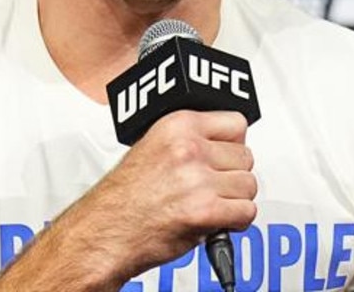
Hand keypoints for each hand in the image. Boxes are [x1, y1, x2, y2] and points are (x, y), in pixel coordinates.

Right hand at [74, 109, 258, 283]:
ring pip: (248, 185)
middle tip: (213, 186)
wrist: (105, 230)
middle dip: (233, 174)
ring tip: (211, 203)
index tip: (226, 155)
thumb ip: (190, 139)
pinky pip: (246, 212)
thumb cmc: (124, 196)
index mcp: (177, 125)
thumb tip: (224, 144)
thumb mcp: (153, 146)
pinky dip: (236, 221)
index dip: (233, 144)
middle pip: (246, 156)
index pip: (236, 122)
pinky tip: (216, 220)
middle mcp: (188, 148)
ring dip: (235, 199)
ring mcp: (197, 179)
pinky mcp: (204, 210)